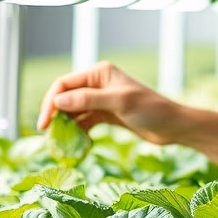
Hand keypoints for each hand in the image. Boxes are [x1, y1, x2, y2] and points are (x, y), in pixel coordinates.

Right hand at [37, 62, 182, 144]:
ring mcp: (102, 99)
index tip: (44, 124)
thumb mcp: (119, 102)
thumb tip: (57, 101)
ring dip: (66, 126)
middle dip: (55, 116)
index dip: (50, 103)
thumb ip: (88, 100)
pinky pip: (85, 122)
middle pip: (66, 98)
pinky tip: (79, 144)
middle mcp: (98, 83)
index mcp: (99, 73)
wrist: (173, 126)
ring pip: (74, 112)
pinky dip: (79, 132)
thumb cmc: (151, 109)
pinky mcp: (107, 114)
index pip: (64, 84)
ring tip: (61, 143)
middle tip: (48, 136)